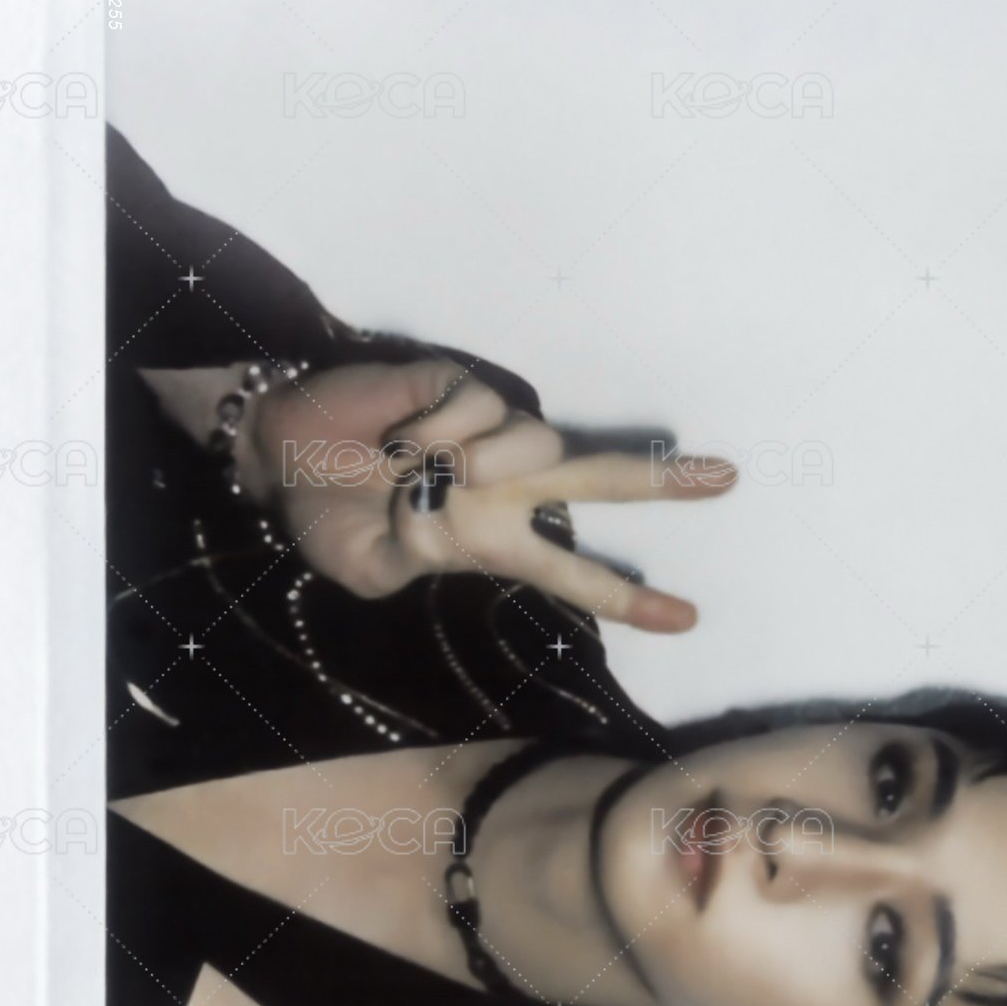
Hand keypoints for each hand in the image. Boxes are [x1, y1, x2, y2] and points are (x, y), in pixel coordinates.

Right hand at [246, 357, 735, 631]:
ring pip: (531, 443)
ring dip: (473, 464)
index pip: (576, 575)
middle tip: (726, 478)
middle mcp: (507, 487)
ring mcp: (488, 432)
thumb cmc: (330, 520)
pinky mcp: (460, 385)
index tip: (688, 620)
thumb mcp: (368, 569)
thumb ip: (413, 554)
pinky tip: (396, 437)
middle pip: (599, 480)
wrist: (280, 457)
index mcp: (495, 543)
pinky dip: (430, 429)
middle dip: (662, 481)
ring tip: (415, 470)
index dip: (629, 599)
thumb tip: (451, 502)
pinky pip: (475, 407)